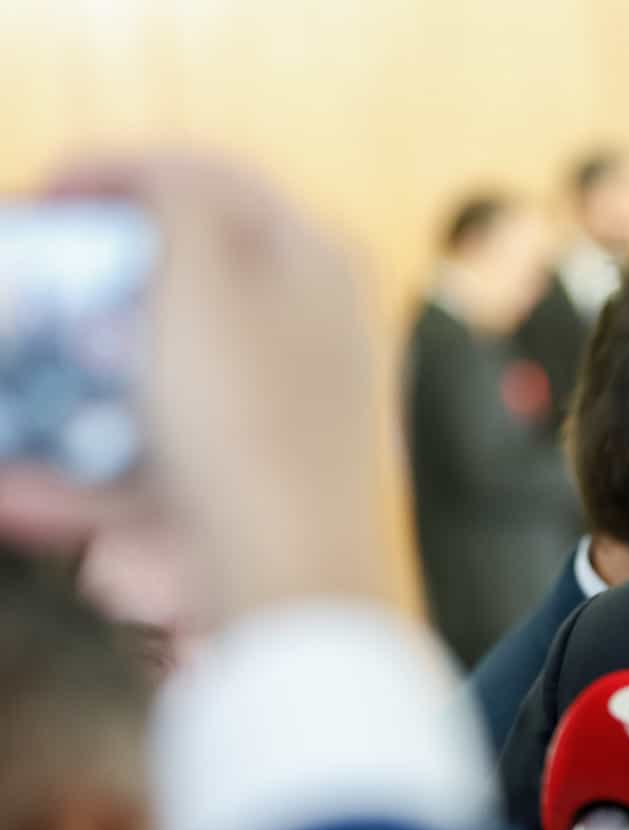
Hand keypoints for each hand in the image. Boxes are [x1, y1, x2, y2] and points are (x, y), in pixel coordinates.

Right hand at [3, 154, 395, 621]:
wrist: (290, 578)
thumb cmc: (245, 417)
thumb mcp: (203, 281)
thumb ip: (181, 203)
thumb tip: (165, 180)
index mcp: (315, 260)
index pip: (213, 177)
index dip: (117, 169)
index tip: (39, 194)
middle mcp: (313, 326)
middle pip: (180, 278)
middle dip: (82, 282)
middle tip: (20, 281)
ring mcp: (283, 407)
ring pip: (150, 376)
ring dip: (64, 383)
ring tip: (11, 376)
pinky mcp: (248, 480)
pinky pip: (150, 460)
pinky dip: (79, 474)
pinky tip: (12, 491)